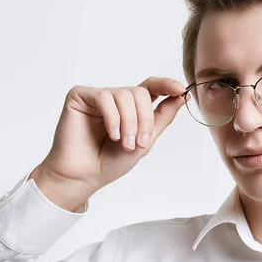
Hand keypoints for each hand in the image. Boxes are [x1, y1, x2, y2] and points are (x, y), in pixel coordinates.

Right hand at [31, 77, 185, 210]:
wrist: (85, 176)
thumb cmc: (110, 161)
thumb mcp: (146, 140)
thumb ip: (163, 117)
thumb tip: (182, 95)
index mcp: (132, 107)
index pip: (152, 87)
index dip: (167, 85)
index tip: (181, 90)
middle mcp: (116, 98)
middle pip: (141, 92)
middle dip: (144, 119)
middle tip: (139, 143)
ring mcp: (98, 96)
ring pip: (125, 95)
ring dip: (129, 122)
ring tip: (124, 143)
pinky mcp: (80, 96)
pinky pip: (104, 98)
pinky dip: (113, 118)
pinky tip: (112, 134)